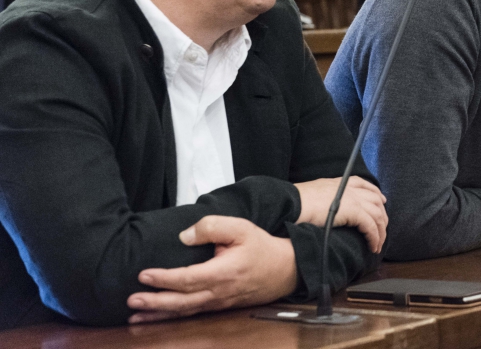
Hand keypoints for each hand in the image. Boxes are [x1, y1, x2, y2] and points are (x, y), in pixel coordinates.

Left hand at [127, 216, 296, 323]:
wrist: (285, 269)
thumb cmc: (261, 247)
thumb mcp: (241, 228)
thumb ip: (212, 227)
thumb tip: (184, 236)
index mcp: (223, 272)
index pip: (188, 278)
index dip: (164, 278)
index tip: (144, 274)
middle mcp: (219, 292)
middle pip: (182, 302)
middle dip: (155, 302)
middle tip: (131, 299)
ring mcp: (219, 303)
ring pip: (185, 312)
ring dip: (159, 314)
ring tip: (135, 316)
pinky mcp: (219, 306)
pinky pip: (192, 313)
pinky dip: (172, 317)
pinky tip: (157, 316)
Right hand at [295, 177, 387, 252]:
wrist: (291, 204)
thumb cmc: (295, 203)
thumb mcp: (312, 195)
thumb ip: (324, 198)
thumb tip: (324, 208)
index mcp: (339, 183)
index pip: (362, 184)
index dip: (375, 192)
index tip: (382, 200)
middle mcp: (348, 188)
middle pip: (375, 199)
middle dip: (382, 215)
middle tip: (383, 229)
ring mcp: (352, 198)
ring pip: (377, 214)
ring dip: (380, 231)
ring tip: (377, 245)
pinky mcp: (353, 211)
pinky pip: (371, 226)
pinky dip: (374, 237)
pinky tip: (372, 246)